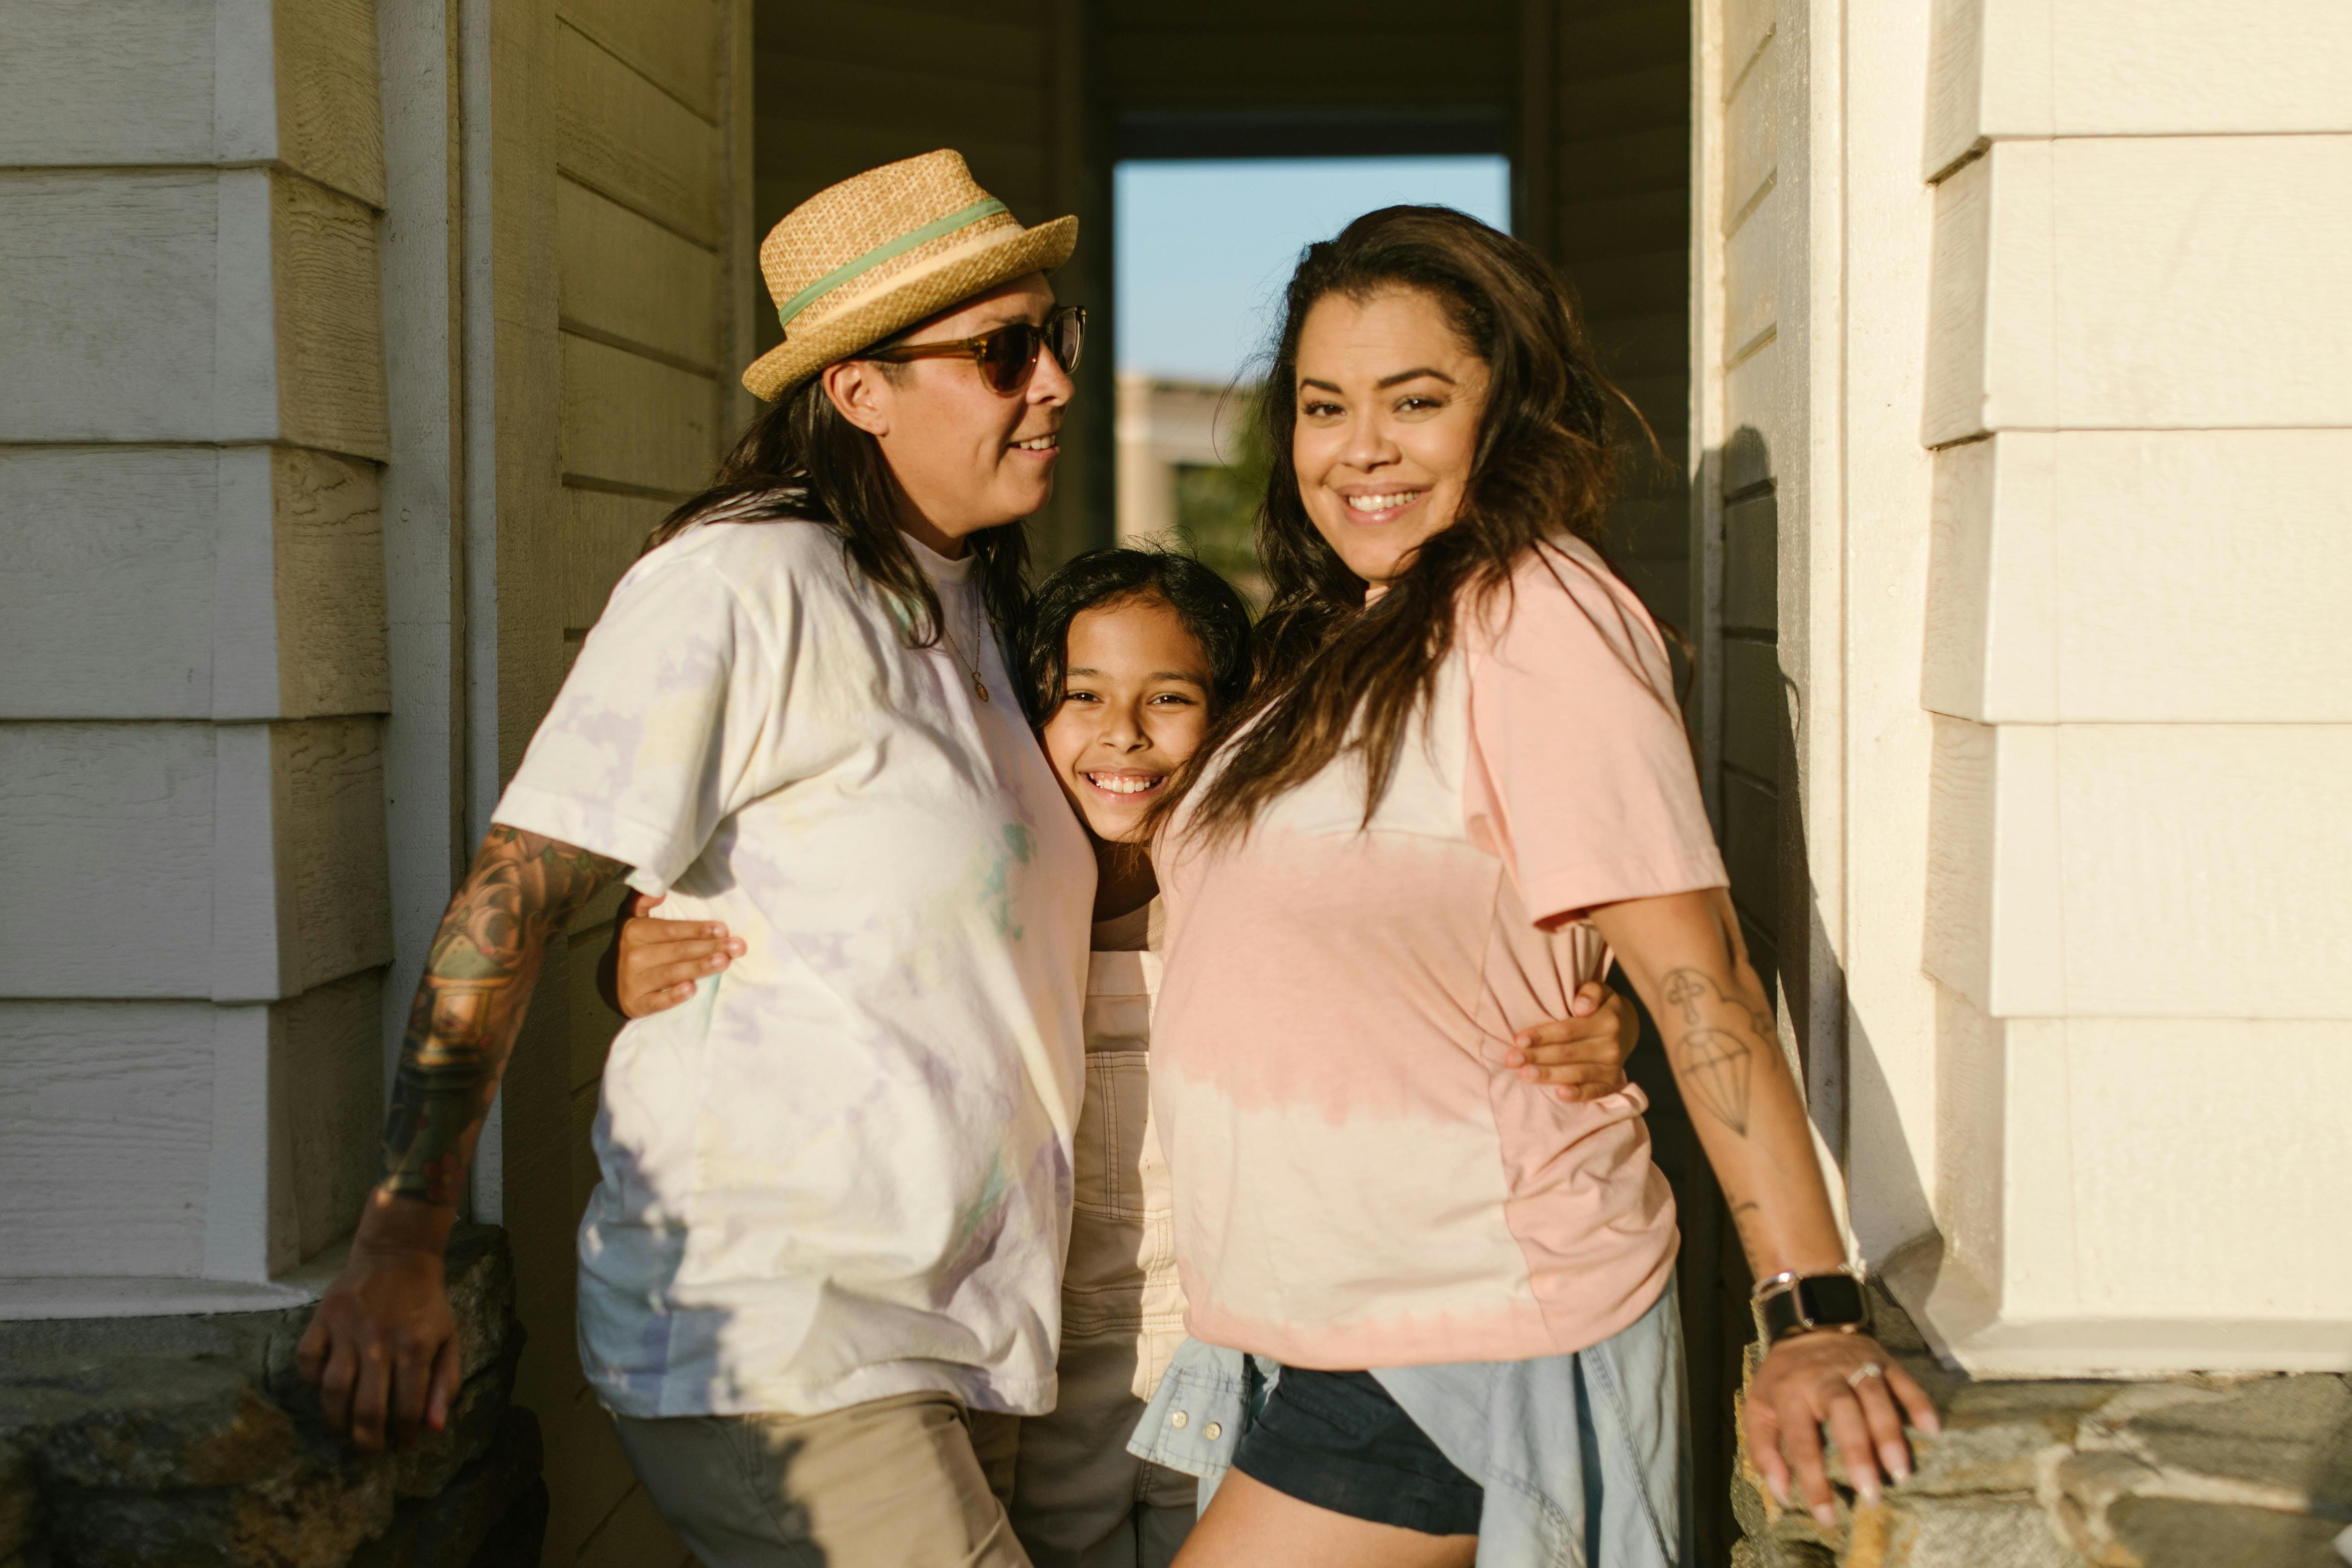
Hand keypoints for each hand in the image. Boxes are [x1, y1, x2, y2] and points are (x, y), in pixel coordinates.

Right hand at [295, 1231, 462, 1452]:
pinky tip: (325, 1388)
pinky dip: (311, 1380)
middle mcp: (381, 1342)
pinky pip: (307, 1360)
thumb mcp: (449, 1339)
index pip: (406, 1409)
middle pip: (366, 1409)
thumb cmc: (426, 1303)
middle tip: (369, 1449)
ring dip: (336, 1421)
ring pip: (332, 1390)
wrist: (399, 1255)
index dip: (403, 1435)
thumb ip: (445, 1384)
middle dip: (367, 1441)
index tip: (402, 1444)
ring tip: (345, 1432)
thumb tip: (433, 1428)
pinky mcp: (323, 1317)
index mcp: (416, 1347)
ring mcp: (348, 1329)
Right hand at [612, 892, 741, 1017]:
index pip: (671, 930)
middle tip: (737, 947)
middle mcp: (633, 956)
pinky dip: (673, 996)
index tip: (723, 929)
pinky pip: (656, 1001)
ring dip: (699, 968)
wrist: (609, 983)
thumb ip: (642, 901)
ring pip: (671, 974)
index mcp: (634, 932)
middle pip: (677, 951)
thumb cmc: (632, 947)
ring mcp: (633, 982)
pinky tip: (691, 990)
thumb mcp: (631, 920)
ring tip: (724, 962)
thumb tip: (659, 890)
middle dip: (709, 948)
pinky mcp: (636, 1004)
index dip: (697, 929)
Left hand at [1503, 980, 1636, 1101]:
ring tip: (1524, 1075)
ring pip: (1577, 1072)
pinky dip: (1578, 1094)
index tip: (1518, 1040)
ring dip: (1549, 1075)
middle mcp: (1612, 1045)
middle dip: (1537, 1056)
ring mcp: (1612, 1066)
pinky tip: (1559, 1094)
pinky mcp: (1612, 1082)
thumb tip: (1580, 1006)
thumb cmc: (1600, 1006)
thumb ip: (1590, 992)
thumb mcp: (1599, 991)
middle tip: (1511, 1060)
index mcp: (1607, 1020)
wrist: (1626, 1027)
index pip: (1568, 1029)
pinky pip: (1595, 1091)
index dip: (1542, 1035)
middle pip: (1568, 1052)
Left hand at [1743, 1330, 1940, 1526]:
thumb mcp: (1759, 1409)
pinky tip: (1932, 1430)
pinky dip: (1919, 1403)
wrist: (1806, 1324)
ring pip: (1875, 1397)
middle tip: (1871, 1494)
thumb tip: (1783, 1495)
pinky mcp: (1881, 1358)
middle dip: (1857, 1453)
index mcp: (1790, 1392)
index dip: (1813, 1481)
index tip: (1827, 1517)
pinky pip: (1903, 1380)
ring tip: (1901, 1473)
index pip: (1801, 1441)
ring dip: (1889, 1434)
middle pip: (1842, 1412)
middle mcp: (1824, 1377)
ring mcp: (1855, 1364)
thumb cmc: (1783, 1379)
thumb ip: (1764, 1452)